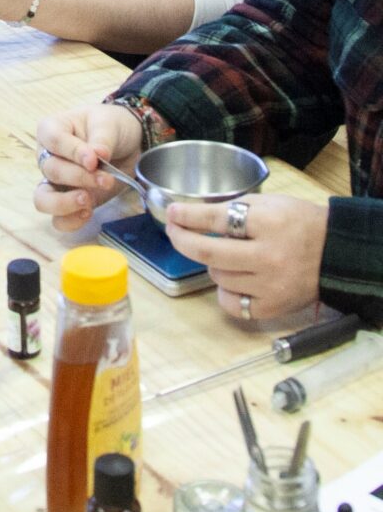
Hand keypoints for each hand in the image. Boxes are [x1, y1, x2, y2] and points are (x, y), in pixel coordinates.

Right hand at [33, 104, 142, 230]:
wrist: (128, 144)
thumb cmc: (111, 126)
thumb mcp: (108, 123)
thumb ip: (101, 139)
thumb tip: (98, 154)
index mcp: (51, 130)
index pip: (53, 141)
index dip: (72, 152)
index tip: (94, 159)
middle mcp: (47, 157)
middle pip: (51, 171)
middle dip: (79, 177)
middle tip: (106, 179)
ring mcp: (55, 182)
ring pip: (43, 200)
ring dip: (65, 204)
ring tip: (88, 201)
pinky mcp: (68, 202)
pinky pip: (58, 219)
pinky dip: (71, 220)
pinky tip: (88, 212)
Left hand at [165, 195, 328, 319]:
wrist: (339, 254)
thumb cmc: (300, 224)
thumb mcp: (271, 204)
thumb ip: (234, 210)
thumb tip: (190, 216)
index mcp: (270, 223)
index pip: (215, 219)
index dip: (187, 216)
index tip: (172, 212)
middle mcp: (268, 256)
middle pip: (207, 251)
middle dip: (182, 239)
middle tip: (175, 231)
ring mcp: (269, 285)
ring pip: (217, 275)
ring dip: (214, 264)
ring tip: (231, 256)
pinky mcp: (271, 307)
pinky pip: (231, 303)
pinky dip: (226, 291)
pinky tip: (236, 280)